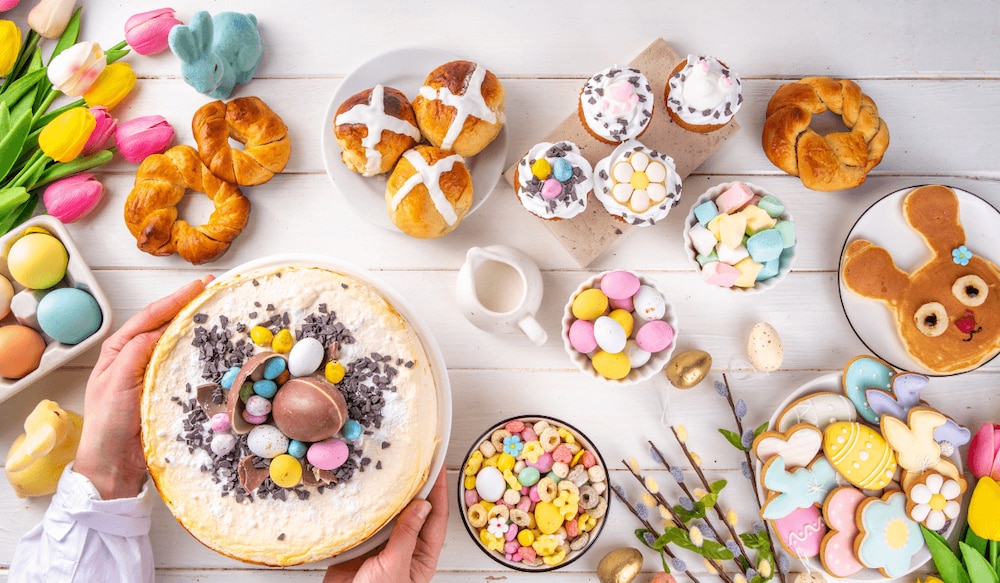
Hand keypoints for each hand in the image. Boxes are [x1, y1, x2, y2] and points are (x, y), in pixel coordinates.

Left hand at [72, 277, 211, 498]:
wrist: (114, 463)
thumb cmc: (108, 423)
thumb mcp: (116, 382)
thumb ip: (135, 352)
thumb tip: (160, 329)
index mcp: (118, 350)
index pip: (150, 317)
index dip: (175, 300)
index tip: (199, 286)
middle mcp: (134, 356)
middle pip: (164, 324)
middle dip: (186, 306)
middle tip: (211, 291)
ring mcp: (150, 372)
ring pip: (175, 342)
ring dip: (193, 326)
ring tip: (214, 311)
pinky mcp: (164, 389)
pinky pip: (183, 364)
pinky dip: (196, 351)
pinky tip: (210, 345)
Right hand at [324, 466, 448, 582]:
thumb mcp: (394, 567)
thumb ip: (406, 535)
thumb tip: (422, 504)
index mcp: (421, 556)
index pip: (435, 517)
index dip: (437, 491)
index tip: (437, 467)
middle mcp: (404, 548)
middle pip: (413, 511)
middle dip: (414, 487)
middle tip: (413, 460)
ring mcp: (382, 547)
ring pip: (390, 514)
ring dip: (390, 495)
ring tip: (390, 469)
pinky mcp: (360, 547)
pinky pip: (367, 522)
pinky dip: (366, 507)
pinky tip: (365, 491)